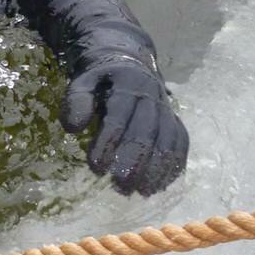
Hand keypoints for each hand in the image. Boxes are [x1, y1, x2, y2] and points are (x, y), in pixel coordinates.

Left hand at [60, 56, 188, 195]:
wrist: (128, 62)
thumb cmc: (100, 79)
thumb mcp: (82, 81)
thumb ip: (77, 100)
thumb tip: (73, 127)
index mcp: (127, 84)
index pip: (118, 117)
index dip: (108, 142)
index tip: (96, 167)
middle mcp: (151, 97)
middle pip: (146, 133)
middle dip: (135, 162)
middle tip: (120, 187)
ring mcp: (166, 109)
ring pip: (168, 141)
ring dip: (157, 169)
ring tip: (141, 192)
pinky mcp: (175, 121)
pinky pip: (180, 143)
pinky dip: (173, 165)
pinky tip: (160, 185)